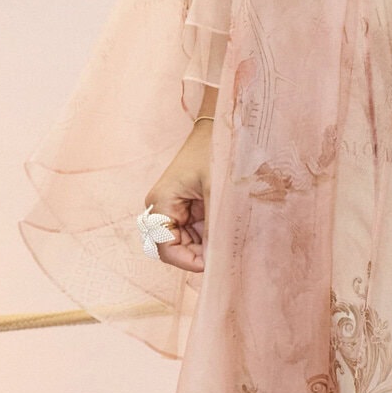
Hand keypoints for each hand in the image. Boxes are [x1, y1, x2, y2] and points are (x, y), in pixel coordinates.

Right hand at [143, 112, 214, 273]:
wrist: (220, 128)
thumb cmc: (216, 152)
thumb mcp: (218, 191)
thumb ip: (216, 227)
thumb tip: (217, 259)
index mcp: (161, 203)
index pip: (166, 249)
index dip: (189, 262)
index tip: (215, 263)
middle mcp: (161, 209)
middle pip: (176, 249)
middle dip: (201, 253)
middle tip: (228, 251)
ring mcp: (173, 209)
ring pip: (188, 244)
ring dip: (208, 245)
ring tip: (231, 237)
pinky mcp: (186, 208)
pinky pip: (196, 233)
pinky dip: (211, 236)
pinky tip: (227, 229)